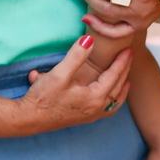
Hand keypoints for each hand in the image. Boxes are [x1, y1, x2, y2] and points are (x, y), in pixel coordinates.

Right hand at [16, 36, 132, 132]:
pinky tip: (107, 98)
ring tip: (127, 81)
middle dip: (125, 72)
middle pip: (117, 88)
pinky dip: (111, 102)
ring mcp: (90, 116)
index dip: (121, 62)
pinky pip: (105, 110)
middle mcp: (96, 109)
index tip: (128, 50)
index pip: (114, 76)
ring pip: (114, 102)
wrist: (29, 119)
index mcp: (94, 97)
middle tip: (130, 58)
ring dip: (121, 90)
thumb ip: (76, 56)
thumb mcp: (59, 74)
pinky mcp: (82, 118)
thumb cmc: (43, 97)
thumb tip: (89, 40)